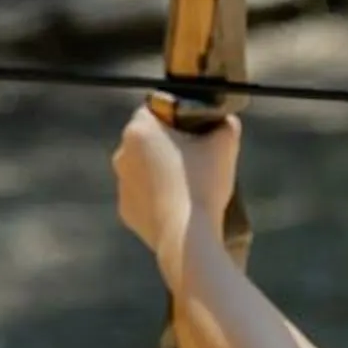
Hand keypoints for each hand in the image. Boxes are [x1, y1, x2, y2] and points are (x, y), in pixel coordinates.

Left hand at [113, 102, 241, 281]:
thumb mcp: (224, 145)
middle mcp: (121, 154)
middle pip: (148, 140)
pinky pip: (143, 196)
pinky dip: (157, 198)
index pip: (155, 110)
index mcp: (139, 130)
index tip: (196, 130)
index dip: (178, 117)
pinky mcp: (125, 211)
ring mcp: (121, 185)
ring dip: (161, 172)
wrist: (187, 237)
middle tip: (197, 157)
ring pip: (144, 169)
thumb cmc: (203, 184)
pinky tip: (178, 205)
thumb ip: (225, 124)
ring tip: (189, 185)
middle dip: (169, 145)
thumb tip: (225, 121)